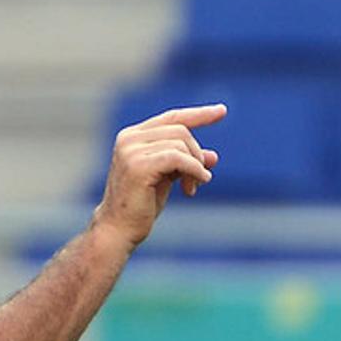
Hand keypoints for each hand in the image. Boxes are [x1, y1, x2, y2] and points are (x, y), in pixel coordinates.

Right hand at [91, 104, 225, 249]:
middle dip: (197, 153)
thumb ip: (186, 162)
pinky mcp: (138, 165)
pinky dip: (194, 169)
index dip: (199, 114)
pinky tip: (196, 185)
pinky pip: (177, 157)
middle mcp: (129, 138)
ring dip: (195, 166)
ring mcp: (131, 150)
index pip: (172, 118)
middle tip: (201, 178)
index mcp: (132, 136)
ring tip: (193, 187)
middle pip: (180, 130)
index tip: (222, 111)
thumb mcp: (168, 178)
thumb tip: (214, 156)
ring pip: (180, 143)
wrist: (118, 229)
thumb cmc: (141, 205)